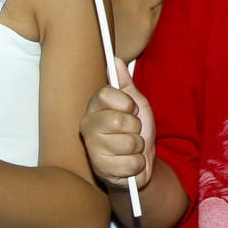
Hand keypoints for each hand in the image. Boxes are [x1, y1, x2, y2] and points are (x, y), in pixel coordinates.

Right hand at [80, 58, 155, 189]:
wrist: (139, 162)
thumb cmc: (134, 130)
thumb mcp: (135, 103)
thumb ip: (125, 83)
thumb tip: (116, 59)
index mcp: (95, 106)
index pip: (107, 94)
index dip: (126, 102)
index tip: (132, 108)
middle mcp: (88, 125)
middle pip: (119, 120)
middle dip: (135, 127)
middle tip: (132, 130)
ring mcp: (93, 148)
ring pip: (129, 142)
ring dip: (138, 146)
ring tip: (131, 148)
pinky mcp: (101, 169)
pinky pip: (131, 163)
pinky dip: (137, 163)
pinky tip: (129, 162)